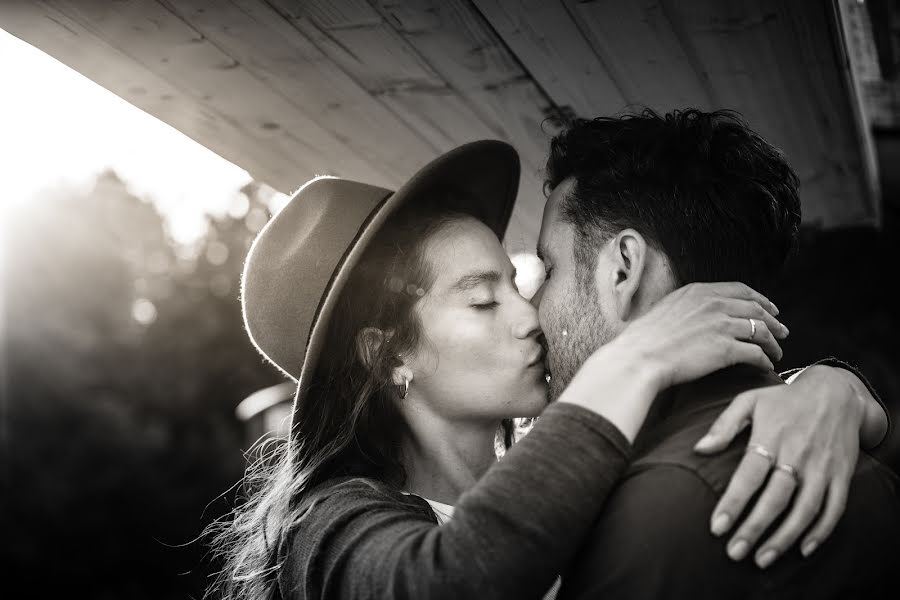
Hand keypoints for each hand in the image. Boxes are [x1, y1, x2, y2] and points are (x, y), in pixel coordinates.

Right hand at [560, 282, 786, 441]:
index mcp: (698, 291)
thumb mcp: (665, 310)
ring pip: (761, 330)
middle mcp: (713, 303)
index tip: (768, 308)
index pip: (739, 289)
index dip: (759, 299)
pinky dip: (765, 359)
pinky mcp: (726, 348)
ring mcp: (721, 324)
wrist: (638, 358)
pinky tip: (767, 365)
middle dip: (773, 320)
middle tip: (782, 330)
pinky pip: (756, 352)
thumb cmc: (643, 340)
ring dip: (773, 342)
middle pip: (756, 308)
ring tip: (777, 351)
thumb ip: (686, 308)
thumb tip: (695, 316)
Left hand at [694, 365, 865, 567]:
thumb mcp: (750, 401)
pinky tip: (802, 549)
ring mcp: (822, 467)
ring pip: (805, 509)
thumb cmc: (783, 399)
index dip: (733, 502)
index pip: (749, 474)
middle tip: (734, 552)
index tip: (716, 527)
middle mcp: (798, 454)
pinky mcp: (841, 475)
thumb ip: (724, 425)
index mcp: (771, 436)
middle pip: (776, 498)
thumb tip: (698, 449)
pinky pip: (834, 509)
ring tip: (762, 559)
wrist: (836, 392)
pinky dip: (820, 532)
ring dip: (784, 537)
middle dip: (754, 528)